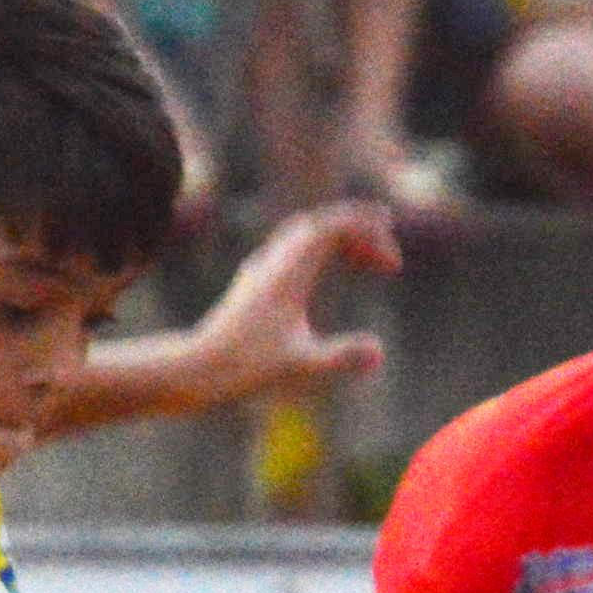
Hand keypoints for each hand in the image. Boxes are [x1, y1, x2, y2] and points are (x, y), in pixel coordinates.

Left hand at [175, 201, 402, 405]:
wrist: (197, 368)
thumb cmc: (246, 367)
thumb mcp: (300, 365)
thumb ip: (342, 357)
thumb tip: (379, 351)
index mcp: (289, 271)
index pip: (333, 227)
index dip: (369, 234)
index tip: (394, 264)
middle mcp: (275, 261)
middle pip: (322, 225)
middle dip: (360, 230)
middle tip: (390, 249)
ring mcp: (263, 270)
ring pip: (306, 235)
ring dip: (339, 239)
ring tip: (368, 259)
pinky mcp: (255, 283)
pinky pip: (293, 250)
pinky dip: (319, 251)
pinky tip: (327, 273)